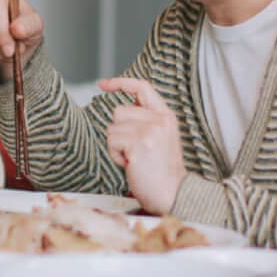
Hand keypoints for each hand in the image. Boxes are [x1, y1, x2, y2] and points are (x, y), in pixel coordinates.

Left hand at [97, 78, 184, 213]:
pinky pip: (112, 142)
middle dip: (120, 132)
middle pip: (119, 112)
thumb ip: (145, 120)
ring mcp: (149, 130)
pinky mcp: (138, 143)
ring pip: (112, 128)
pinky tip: (131, 164)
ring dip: (117, 146)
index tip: (103, 85)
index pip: (142, 88)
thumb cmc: (161, 170)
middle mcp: (159, 119)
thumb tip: (120, 109)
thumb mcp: (160, 137)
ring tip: (135, 159)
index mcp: (166, 115)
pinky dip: (116, 156)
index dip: (120, 83)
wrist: (173, 193)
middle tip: (136, 151)